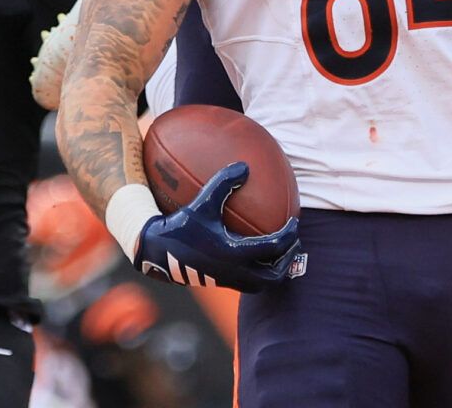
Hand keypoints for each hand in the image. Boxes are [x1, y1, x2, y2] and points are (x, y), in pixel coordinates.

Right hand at [135, 162, 304, 292]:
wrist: (157, 252)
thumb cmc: (180, 225)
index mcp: (234, 253)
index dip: (289, 235)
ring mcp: (229, 280)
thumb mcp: (202, 202)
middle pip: (275, 274)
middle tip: (294, 242)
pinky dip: (261, 272)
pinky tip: (257, 255)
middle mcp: (234, 272)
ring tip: (281, 252)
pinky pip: (250, 283)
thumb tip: (245, 166)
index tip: (294, 222)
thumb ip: (223, 183)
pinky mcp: (221, 283)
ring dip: (276, 270)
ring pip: (264, 284)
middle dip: (288, 259)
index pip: (274, 248)